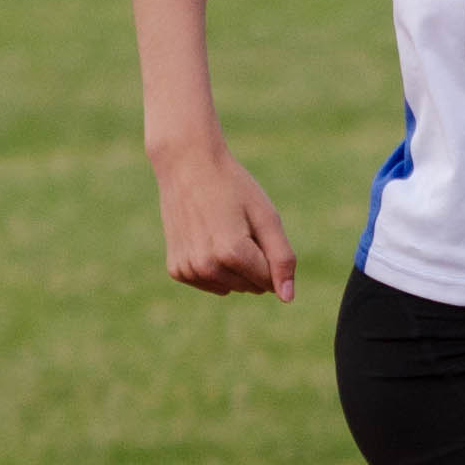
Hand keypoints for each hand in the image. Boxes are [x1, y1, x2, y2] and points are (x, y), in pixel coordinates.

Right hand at [153, 140, 294, 298]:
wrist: (187, 166)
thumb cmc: (232, 188)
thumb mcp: (266, 217)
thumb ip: (282, 259)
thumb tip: (287, 297)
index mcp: (232, 253)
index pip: (269, 280)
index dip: (271, 256)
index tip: (257, 229)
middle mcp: (207, 266)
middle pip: (250, 286)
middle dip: (253, 261)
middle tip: (238, 227)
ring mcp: (189, 270)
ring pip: (231, 287)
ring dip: (235, 266)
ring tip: (222, 231)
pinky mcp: (177, 270)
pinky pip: (211, 283)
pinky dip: (215, 267)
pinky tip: (207, 239)